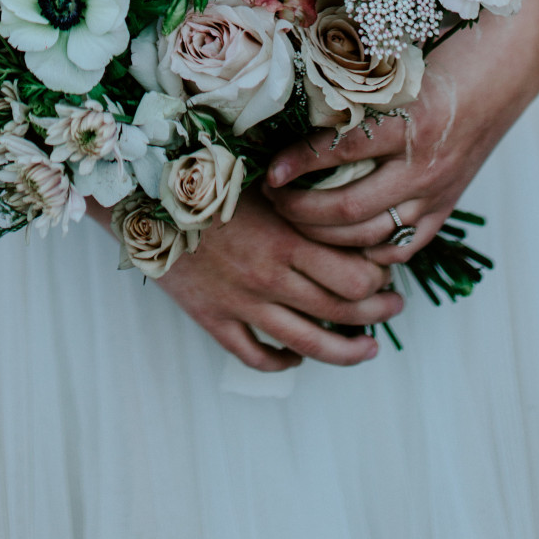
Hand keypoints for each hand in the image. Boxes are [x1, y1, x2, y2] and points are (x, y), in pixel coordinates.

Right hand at [150, 187, 403, 371]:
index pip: (352, 277)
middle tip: (394, 308)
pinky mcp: (213, 319)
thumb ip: (303, 200)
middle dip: (377, 314)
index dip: (378, 279)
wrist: (144, 194)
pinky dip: (283, 362)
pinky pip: (256, 355)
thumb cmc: (208, 176)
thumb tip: (347, 203)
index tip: (387, 271)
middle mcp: (268, 277)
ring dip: (346, 351)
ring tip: (368, 349)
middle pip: (340, 314)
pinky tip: (297, 356)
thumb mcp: (263, 180)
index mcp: (285, 239)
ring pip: (307, 344)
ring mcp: (241, 303)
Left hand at [263, 12, 538, 263]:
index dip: (298, 164)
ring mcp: (437, 191)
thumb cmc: (447, 51)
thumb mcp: (399, 60)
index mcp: (409, 121)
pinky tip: (345, 240)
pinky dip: (370, 249)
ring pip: (371, 234)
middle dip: (301, 210)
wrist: (505, 67)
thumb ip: (357, 79)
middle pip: (348, 208)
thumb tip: (302, 88)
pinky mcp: (446, 203)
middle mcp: (423, 165)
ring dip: (326, 234)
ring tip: (295, 218)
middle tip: (272, 198)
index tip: (268, 172)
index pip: (340, 151)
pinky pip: (404, 243)